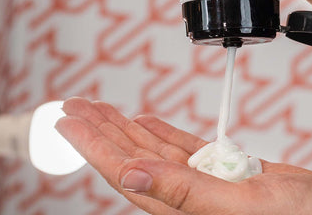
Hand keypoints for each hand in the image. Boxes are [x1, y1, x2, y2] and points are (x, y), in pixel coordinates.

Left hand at [57, 98, 311, 214]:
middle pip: (133, 158)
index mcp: (184, 208)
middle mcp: (188, 196)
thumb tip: (131, 175)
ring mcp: (207, 183)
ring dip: (127, 127)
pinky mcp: (228, 172)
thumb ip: (184, 193)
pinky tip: (148, 123)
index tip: (69, 122)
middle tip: (74, 106)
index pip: (126, 172)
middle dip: (102, 130)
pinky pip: (187, 149)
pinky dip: (165, 134)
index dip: (95, 146)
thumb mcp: (242, 204)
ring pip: (155, 150)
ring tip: (101, 109)